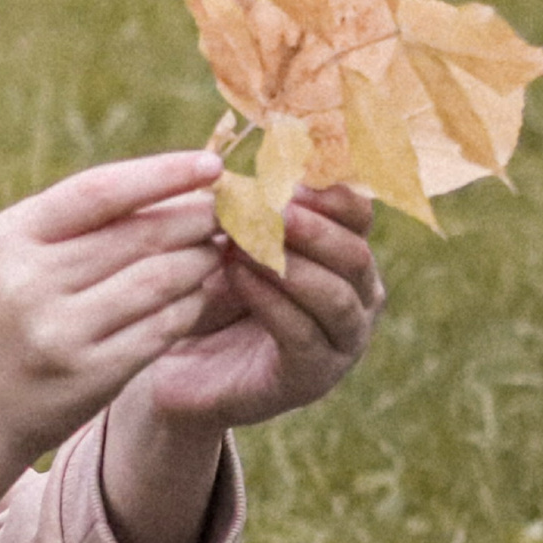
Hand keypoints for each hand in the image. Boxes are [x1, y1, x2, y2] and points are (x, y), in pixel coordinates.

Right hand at [0, 151, 226, 542]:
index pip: (100, 191)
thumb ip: (85, 220)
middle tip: (227, 210)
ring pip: (159, 281)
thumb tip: (180, 182)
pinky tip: (199, 294)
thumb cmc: (10, 311)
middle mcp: (31, 282)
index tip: (212, 164)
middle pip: (138, 236)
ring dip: (200, 261)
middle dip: (194, 218)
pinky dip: (190, 305)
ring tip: (217, 250)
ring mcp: (61, 333)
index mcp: (12, 236)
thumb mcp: (21, 254)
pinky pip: (162, 328)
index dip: (162, 174)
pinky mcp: (91, 375)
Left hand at [132, 185, 384, 431]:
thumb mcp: (233, 242)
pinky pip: (302, 334)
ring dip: (290, 264)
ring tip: (244, 244)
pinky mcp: (313, 377)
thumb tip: (248, 165)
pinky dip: (270, 301)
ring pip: (336, 297)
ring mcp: (342, 343)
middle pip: (356, 256)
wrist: (183, 368)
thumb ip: (251, 207)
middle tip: (272, 209)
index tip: (286, 177)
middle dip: (313, 229)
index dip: (330, 194)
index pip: (360, 216)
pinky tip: (237, 276)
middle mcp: (359, 300)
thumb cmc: (212, 293)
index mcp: (347, 257)